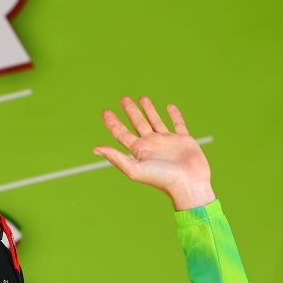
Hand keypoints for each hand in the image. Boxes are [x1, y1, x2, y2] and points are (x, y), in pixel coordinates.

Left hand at [93, 96, 215, 209]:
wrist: (188, 184)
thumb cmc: (161, 179)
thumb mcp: (134, 169)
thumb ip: (115, 158)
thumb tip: (95, 149)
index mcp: (138, 151)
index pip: (122, 134)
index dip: (113, 123)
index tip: (105, 112)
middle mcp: (151, 144)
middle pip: (137, 123)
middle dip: (130, 111)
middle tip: (123, 99)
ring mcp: (167, 141)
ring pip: (155, 121)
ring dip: (149, 110)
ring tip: (142, 98)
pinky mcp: (184, 139)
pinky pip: (178, 124)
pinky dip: (174, 115)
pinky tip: (170, 107)